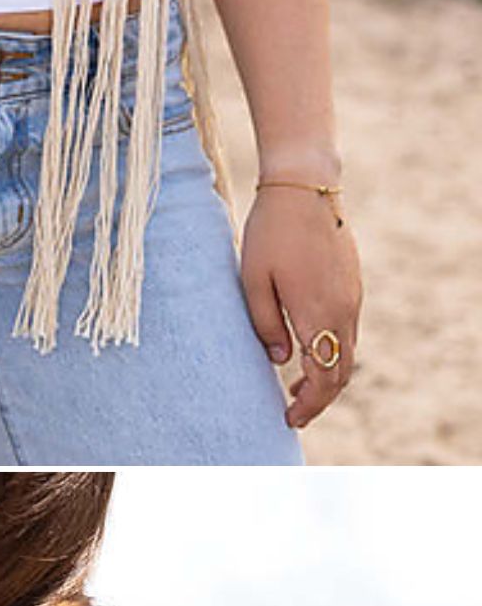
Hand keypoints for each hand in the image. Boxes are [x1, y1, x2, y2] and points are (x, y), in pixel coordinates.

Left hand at [240, 187, 361, 430]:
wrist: (304, 186)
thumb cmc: (271, 232)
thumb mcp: (253, 281)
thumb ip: (266, 325)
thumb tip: (280, 360)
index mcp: (319, 314)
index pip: (324, 379)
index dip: (308, 405)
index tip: (289, 419)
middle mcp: (343, 311)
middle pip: (341, 373)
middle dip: (319, 400)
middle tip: (294, 414)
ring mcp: (352, 297)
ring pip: (348, 352)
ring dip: (326, 376)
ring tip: (296, 388)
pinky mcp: (353, 285)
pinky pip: (348, 330)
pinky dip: (333, 351)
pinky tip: (309, 350)